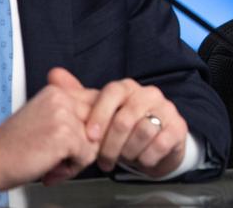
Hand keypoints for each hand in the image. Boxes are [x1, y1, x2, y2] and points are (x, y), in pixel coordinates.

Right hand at [0, 74, 98, 188]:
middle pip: (100, 123)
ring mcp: (64, 116)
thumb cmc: (15, 144)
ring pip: (95, 142)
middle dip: (85, 144)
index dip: (89, 128)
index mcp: (59, 91)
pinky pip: (87, 156)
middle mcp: (63, 99)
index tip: (72, 140)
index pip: (97, 105)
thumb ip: (71, 111)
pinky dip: (71, 168)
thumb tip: (103, 115)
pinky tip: (51, 168)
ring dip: (77, 158)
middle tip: (61, 155)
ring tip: (53, 162)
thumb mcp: (45, 116)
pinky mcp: (64, 136)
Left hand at [49, 69, 188, 177]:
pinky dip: (146, 157)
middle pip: (126, 118)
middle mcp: (149, 94)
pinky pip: (159, 144)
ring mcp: (167, 109)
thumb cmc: (123, 128)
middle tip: (103, 159)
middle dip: (110, 144)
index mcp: (127, 88)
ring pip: (142, 132)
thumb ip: (77, 95)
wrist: (156, 142)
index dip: (99, 116)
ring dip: (127, 152)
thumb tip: (54, 74)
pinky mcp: (178, 127)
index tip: (90, 137)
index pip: (112, 93)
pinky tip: (140, 158)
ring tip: (121, 158)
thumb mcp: (99, 113)